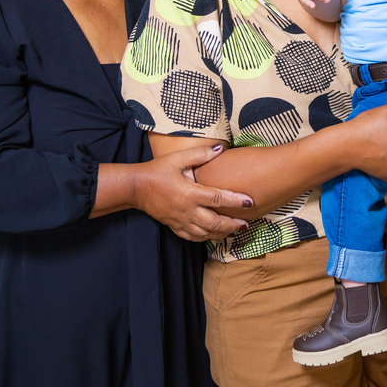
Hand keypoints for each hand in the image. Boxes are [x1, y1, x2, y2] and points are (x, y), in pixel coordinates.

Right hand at [132, 143, 253, 240]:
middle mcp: (186, 210)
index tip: (250, 202)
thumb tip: (220, 148)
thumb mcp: (177, 158)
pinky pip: (193, 238)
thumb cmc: (157, 170)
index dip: (235, 201)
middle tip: (246, 224)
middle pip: (215, 222)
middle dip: (232, 225)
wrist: (136, 187)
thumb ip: (200, 154)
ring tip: (235, 232)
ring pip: (205, 233)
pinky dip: (206, 238)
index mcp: (189, 192)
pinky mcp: (175, 226)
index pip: (218, 198)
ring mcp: (180, 221)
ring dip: (222, 234)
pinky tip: (215, 235)